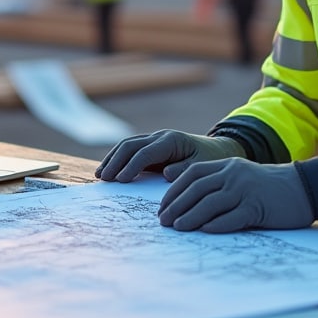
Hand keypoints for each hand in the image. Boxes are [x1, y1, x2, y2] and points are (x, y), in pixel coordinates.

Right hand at [94, 130, 244, 182]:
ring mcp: (153, 140)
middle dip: (115, 161)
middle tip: (104, 178)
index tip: (120, 180)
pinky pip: (130, 150)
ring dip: (112, 159)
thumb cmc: (211, 160)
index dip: (131, 166)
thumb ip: (185, 169)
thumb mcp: (204, 165)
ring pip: (126, 145)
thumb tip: (166, 173)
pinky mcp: (150, 147)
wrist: (217, 150)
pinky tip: (108, 171)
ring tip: (100, 175)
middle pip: (131, 145)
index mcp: (172, 140)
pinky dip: (117, 159)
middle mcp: (160, 136)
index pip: (146, 152)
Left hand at [157, 157, 315, 232]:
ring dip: (190, 216)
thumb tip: (189, 206)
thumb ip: (219, 185)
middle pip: (197, 189)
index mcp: (227, 166)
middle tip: (163, 221)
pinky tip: (204, 232)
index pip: (192, 175)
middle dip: (176, 205)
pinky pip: (232, 218)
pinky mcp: (258, 207)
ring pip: (210, 203)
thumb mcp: (242, 177)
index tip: (162, 206)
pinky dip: (216, 225)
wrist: (304, 187)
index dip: (174, 191)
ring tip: (178, 227)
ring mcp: (246, 190)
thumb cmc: (270, 187)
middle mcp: (234, 175)